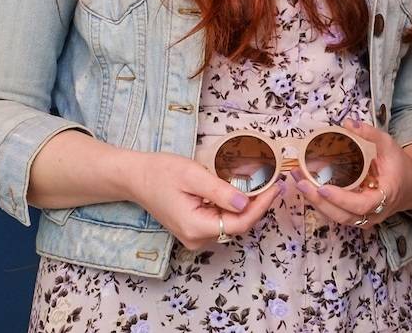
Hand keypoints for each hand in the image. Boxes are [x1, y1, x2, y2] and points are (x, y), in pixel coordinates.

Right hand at [128, 152, 281, 250]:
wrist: (135, 178)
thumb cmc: (160, 172)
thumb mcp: (192, 175)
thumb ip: (219, 191)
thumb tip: (245, 203)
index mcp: (196, 227)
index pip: (240, 223)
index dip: (261, 206)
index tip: (276, 186)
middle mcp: (196, 238)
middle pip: (237, 225)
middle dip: (257, 205)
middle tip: (273, 182)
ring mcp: (194, 236)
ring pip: (230, 223)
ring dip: (246, 206)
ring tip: (261, 184)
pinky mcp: (193, 229)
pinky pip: (220, 220)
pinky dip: (232, 207)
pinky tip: (241, 190)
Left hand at [292, 118, 405, 230]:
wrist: (408, 184)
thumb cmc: (398, 165)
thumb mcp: (388, 145)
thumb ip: (370, 134)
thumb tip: (348, 123)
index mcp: (385, 197)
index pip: (362, 205)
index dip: (341, 199)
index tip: (323, 188)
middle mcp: (373, 214)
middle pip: (343, 215)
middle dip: (319, 201)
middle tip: (301, 182)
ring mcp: (363, 218)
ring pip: (336, 217)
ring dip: (315, 201)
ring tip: (298, 180)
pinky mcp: (353, 215)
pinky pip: (334, 213)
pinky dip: (319, 201)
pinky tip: (306, 185)